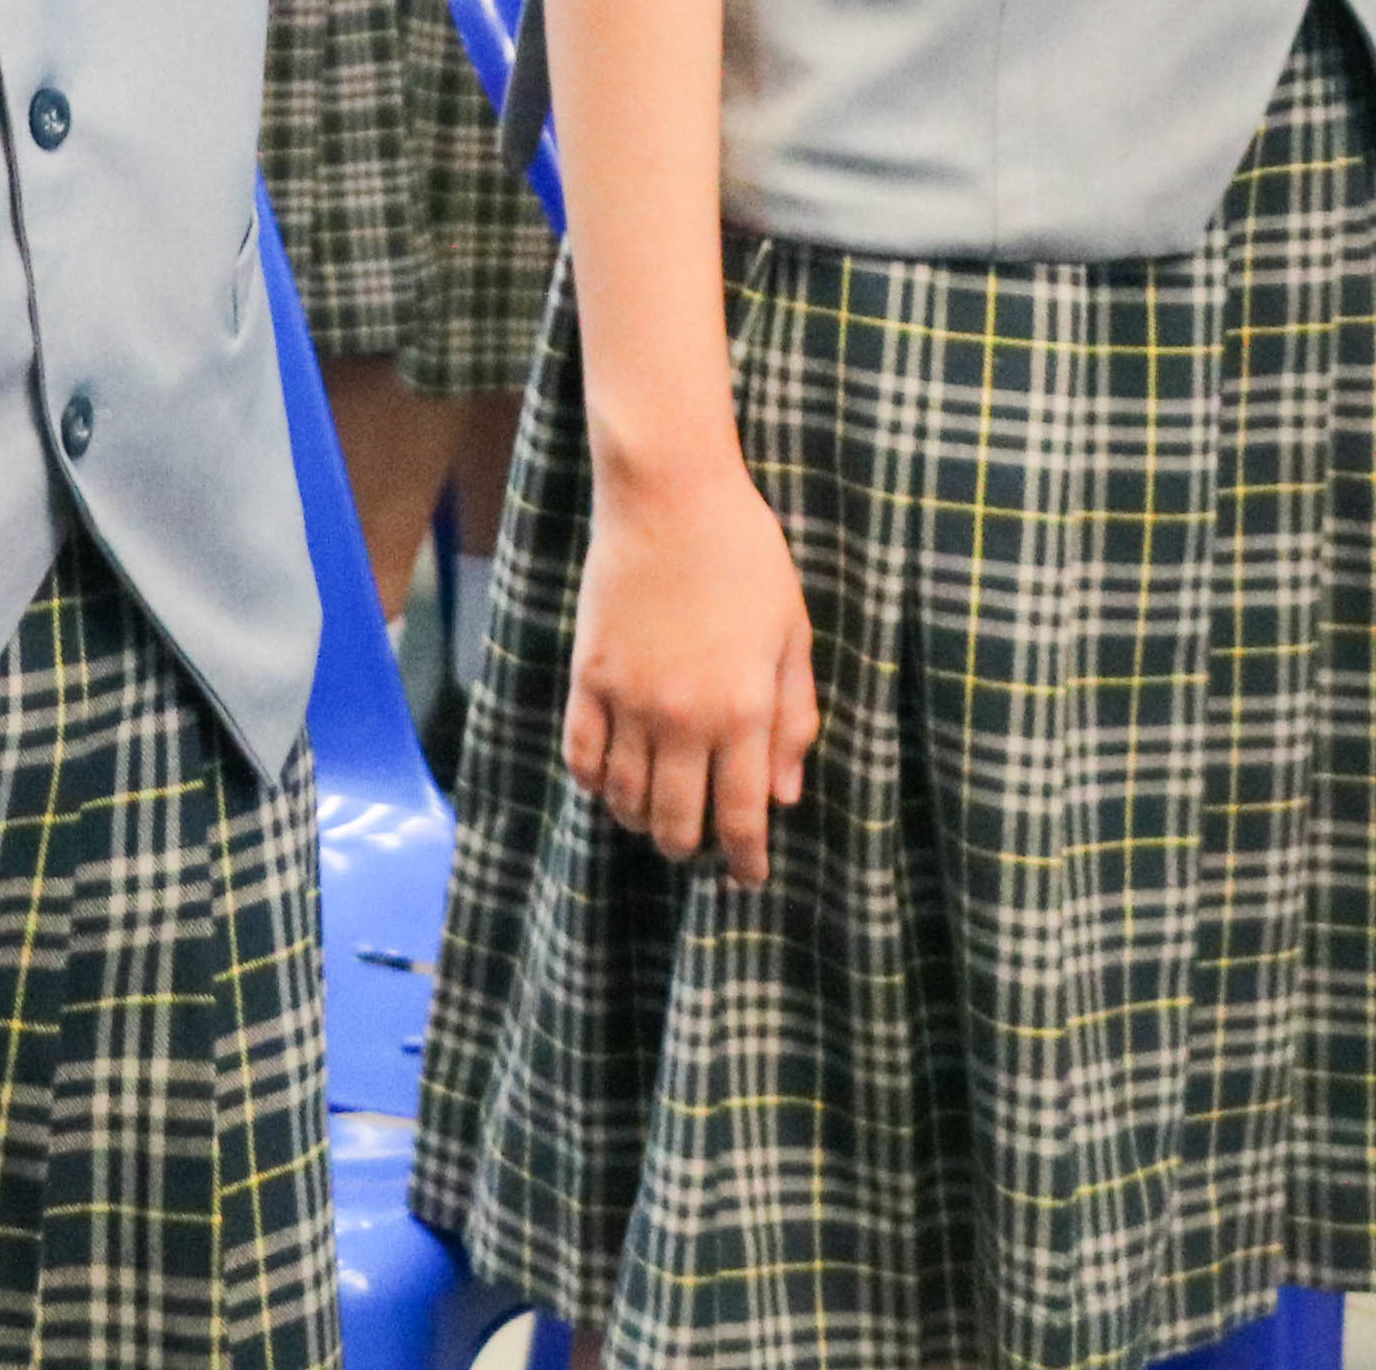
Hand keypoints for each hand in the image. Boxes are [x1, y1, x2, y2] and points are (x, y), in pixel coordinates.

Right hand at [562, 445, 818, 885]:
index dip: (745, 858)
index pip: (742, 815)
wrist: (670, 496)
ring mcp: (628, 700)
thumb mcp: (792, 634)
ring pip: (625, 797)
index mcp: (743, 709)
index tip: (749, 879)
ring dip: (641, 819)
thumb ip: (793, 717)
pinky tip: (608, 784)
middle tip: (698, 847)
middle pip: (676, 820)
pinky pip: (582, 755)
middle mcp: (683, 718)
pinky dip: (594, 782)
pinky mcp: (588, 676)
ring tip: (655, 817)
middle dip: (690, 847)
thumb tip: (786, 794)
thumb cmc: (746, 557)